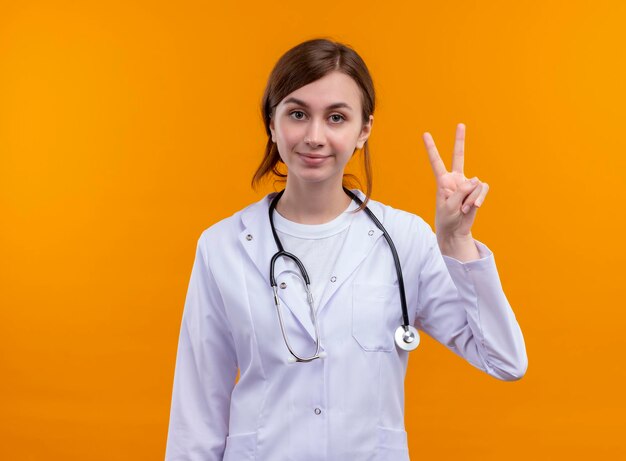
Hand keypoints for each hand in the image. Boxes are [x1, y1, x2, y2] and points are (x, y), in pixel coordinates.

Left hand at [422, 123, 488, 240]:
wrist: (456, 230)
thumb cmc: (447, 218)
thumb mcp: (449, 206)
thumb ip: (461, 191)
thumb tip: (477, 179)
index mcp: (443, 181)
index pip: (436, 162)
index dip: (431, 148)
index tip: (425, 134)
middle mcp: (455, 179)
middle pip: (458, 156)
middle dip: (460, 140)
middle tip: (461, 124)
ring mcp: (468, 184)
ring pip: (474, 184)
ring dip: (470, 199)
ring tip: (463, 209)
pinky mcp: (477, 191)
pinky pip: (482, 189)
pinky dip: (479, 198)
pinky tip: (473, 207)